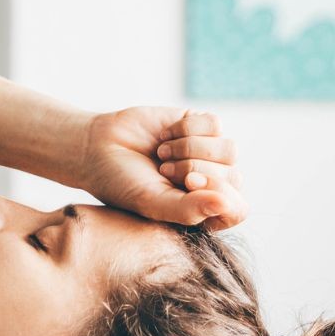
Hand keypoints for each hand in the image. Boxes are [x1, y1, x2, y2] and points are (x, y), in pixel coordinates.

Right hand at [78, 107, 246, 230]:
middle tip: (163, 170)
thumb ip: (189, 210)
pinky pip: (215, 124)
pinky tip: (165, 136)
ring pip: (229, 150)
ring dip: (190, 149)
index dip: (217, 194)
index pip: (236, 209)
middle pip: (233, 177)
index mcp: (202, 211)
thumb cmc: (122, 184)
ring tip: (162, 154)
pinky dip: (186, 129)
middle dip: (195, 170)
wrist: (98, 147)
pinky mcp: (200, 126)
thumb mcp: (152, 203)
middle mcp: (211, 184)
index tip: (187, 184)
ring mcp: (208, 154)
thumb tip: (227, 204)